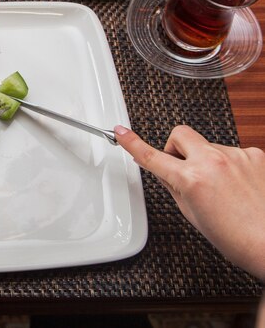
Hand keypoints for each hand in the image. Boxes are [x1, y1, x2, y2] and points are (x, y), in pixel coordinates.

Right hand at [115, 124, 264, 280]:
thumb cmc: (238, 239)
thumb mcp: (193, 215)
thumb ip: (175, 186)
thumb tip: (166, 171)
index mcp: (192, 179)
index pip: (152, 157)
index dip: (132, 143)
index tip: (120, 132)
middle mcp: (212, 161)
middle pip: (180, 134)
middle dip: (176, 147)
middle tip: (182, 166)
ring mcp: (235, 155)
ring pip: (208, 145)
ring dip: (207, 160)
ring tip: (222, 188)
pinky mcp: (254, 154)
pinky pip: (232, 152)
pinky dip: (230, 165)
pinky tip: (239, 185)